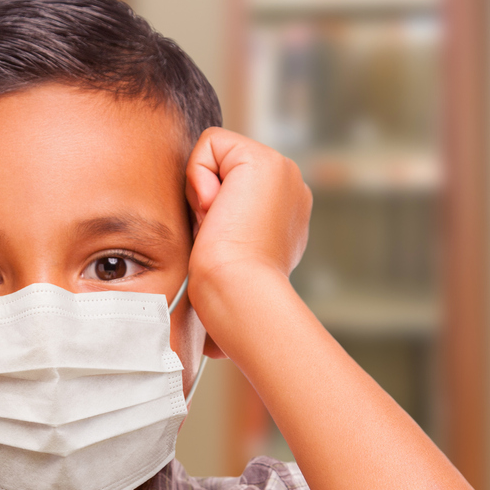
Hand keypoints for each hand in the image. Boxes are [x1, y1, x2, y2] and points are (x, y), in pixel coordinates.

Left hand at [184, 127, 311, 336]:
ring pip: (215, 154)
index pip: (229, 188)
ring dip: (203, 193)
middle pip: (221, 167)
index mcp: (283, 217)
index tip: (220, 245)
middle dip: (206, 201)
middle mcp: (290, 190)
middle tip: (218, 238)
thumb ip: (224, 261)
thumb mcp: (227, 275)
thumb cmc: (228, 304)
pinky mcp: (265, 160)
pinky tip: (216, 210)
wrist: (239, 297)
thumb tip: (214, 347)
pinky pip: (211, 142)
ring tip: (219, 228)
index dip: (210, 213)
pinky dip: (199, 175)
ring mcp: (284, 173)